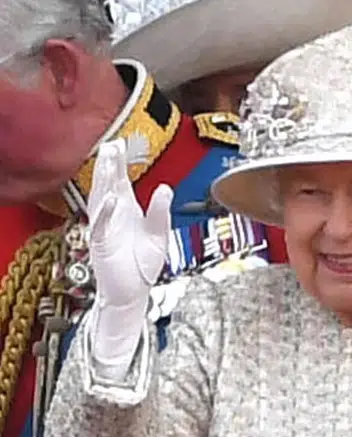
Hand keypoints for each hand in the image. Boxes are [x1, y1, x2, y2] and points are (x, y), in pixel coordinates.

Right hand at [86, 140, 172, 310]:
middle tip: (111, 144)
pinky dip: (105, 213)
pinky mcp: (101, 246)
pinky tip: (111, 199)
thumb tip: (165, 188)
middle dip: (109, 166)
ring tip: (108, 162)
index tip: (119, 143)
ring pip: (100, 201)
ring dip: (104, 182)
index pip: (120, 182)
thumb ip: (160, 213)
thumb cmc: (142, 265)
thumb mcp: (158, 235)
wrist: (133, 293)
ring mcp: (104, 230)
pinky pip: (100, 227)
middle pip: (108, 186)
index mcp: (126, 212)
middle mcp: (112, 217)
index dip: (119, 164)